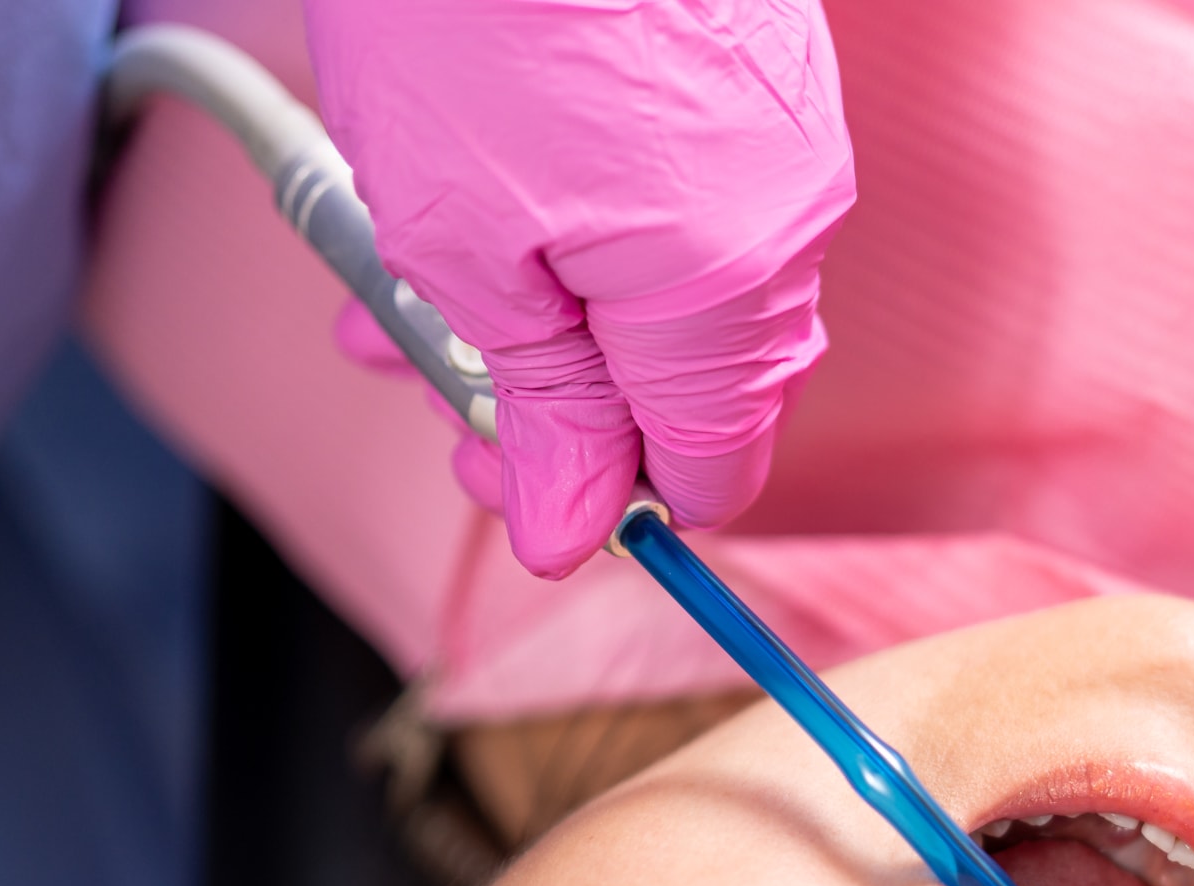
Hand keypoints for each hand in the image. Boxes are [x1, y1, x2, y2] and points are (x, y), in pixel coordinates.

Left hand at [303, 0, 854, 574]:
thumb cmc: (471, 4)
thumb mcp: (460, 242)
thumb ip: (539, 401)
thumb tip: (570, 526)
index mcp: (724, 291)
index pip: (710, 468)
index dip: (604, 497)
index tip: (507, 479)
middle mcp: (786, 219)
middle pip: (693, 379)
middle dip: (556, 395)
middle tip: (429, 373)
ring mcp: (785, 133)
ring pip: (678, 282)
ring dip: (549, 303)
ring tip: (406, 276)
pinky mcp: (760, 63)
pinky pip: (689, 190)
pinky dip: (584, 214)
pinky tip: (477, 187)